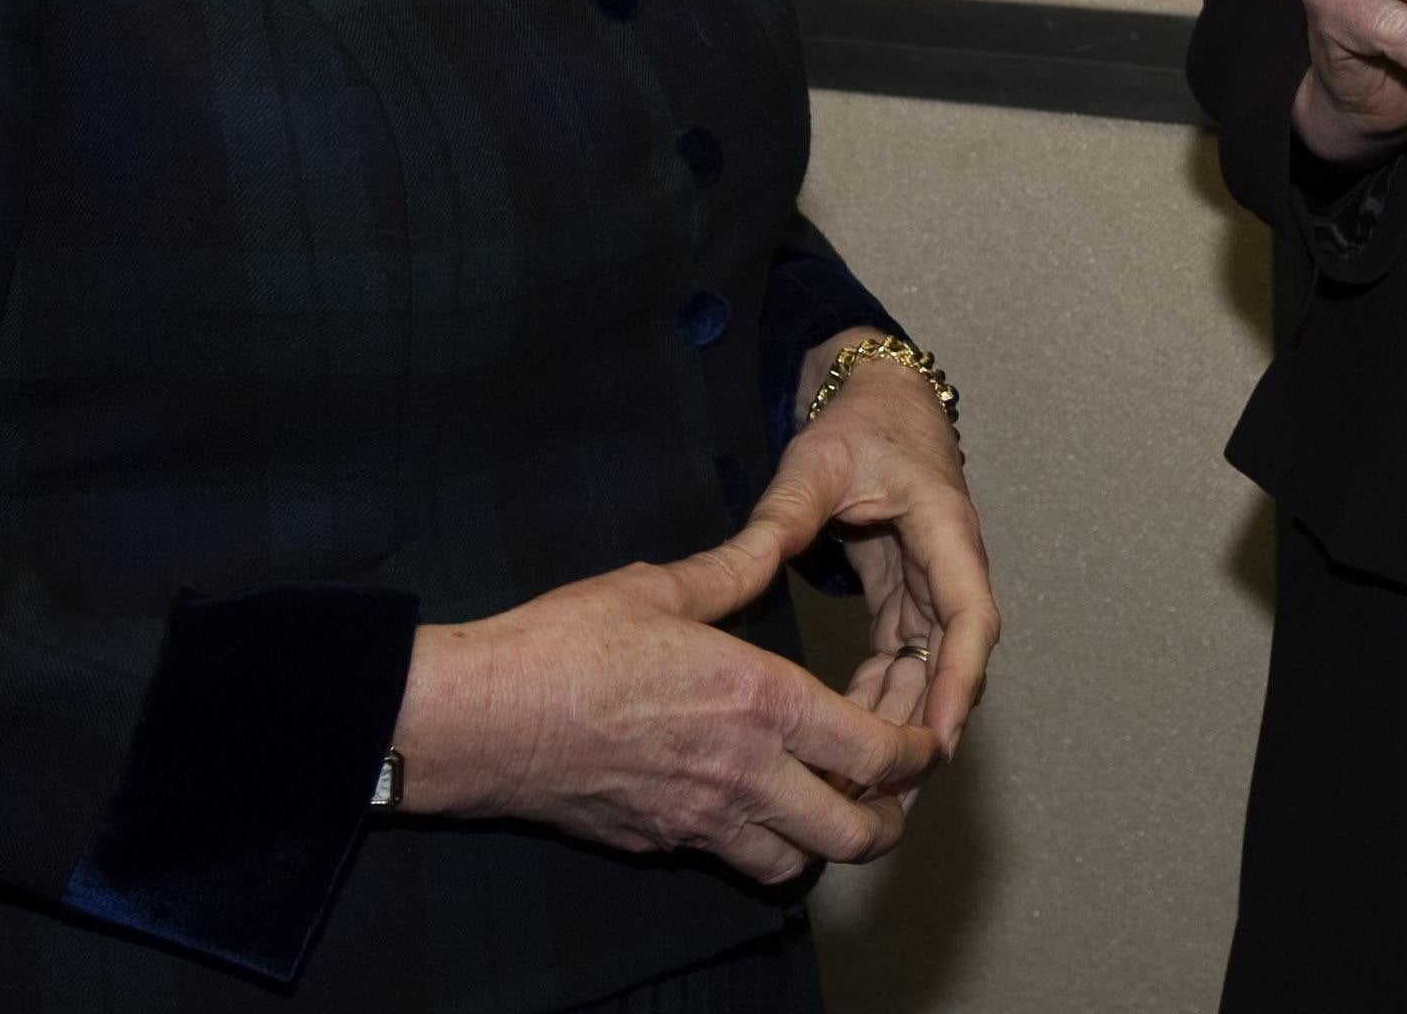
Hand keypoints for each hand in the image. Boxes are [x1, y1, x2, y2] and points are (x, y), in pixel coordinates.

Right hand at [393, 518, 943, 884]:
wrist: (483, 720)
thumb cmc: (566, 645)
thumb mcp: (660, 587)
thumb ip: (735, 569)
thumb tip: (771, 541)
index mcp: (760, 702)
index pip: (875, 754)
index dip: (916, 755)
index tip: (923, 740)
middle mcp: (744, 775)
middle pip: (855, 835)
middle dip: (892, 819)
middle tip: (894, 790)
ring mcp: (700, 821)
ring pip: (797, 864)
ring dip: (823, 840)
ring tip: (825, 799)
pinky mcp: (659, 842)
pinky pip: (732, 859)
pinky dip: (759, 842)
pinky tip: (748, 799)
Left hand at [757, 334, 998, 752]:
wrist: (877, 394)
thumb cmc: (858, 422)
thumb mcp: (816, 464)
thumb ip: (784, 517)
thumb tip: (742, 566)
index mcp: (945, 529)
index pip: (971, 615)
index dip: (959, 679)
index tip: (941, 736)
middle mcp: (950, 564)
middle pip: (952, 656)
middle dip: (928, 721)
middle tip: (892, 784)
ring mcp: (931, 581)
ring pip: (928, 663)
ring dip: (904, 715)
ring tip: (866, 774)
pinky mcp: (908, 591)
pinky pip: (903, 652)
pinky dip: (884, 691)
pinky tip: (851, 730)